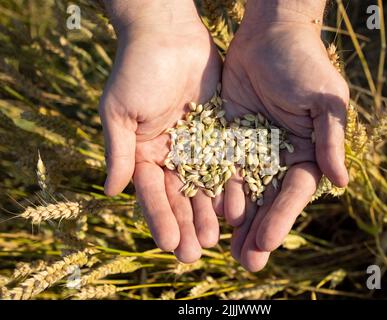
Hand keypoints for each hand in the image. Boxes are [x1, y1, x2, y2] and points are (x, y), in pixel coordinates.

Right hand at [99, 0, 221, 262]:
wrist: (168, 35)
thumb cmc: (137, 69)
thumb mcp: (120, 111)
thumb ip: (119, 151)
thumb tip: (111, 191)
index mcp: (143, 153)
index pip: (151, 194)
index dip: (158, 218)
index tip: (167, 243)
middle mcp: (170, 155)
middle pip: (178, 197)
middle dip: (185, 225)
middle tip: (193, 253)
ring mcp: (196, 147)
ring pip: (203, 186)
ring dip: (207, 213)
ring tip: (215, 239)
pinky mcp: (219, 134)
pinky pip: (225, 164)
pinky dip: (228, 186)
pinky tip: (236, 208)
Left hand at [221, 0, 348, 270]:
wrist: (268, 35)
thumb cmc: (303, 63)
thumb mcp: (323, 99)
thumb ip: (330, 139)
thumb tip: (341, 181)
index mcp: (306, 153)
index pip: (294, 193)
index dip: (282, 217)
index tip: (267, 242)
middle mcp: (278, 157)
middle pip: (267, 200)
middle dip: (257, 231)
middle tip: (244, 262)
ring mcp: (250, 151)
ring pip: (241, 191)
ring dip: (232, 221)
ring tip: (221, 249)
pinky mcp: (225, 139)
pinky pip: (217, 168)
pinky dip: (211, 191)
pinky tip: (202, 212)